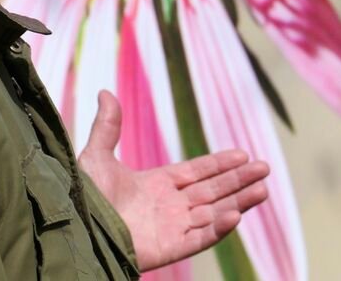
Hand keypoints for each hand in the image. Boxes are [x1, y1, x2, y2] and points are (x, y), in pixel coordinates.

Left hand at [78, 90, 268, 271]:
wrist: (76, 227)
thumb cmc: (83, 197)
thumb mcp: (96, 156)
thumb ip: (107, 127)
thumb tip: (104, 91)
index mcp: (157, 185)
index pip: (197, 172)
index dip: (220, 164)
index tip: (243, 154)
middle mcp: (169, 206)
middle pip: (212, 191)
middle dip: (239, 180)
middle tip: (265, 168)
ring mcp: (172, 228)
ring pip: (213, 213)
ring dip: (238, 202)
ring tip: (263, 189)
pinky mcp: (169, 248)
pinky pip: (200, 238)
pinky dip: (219, 228)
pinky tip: (236, 214)